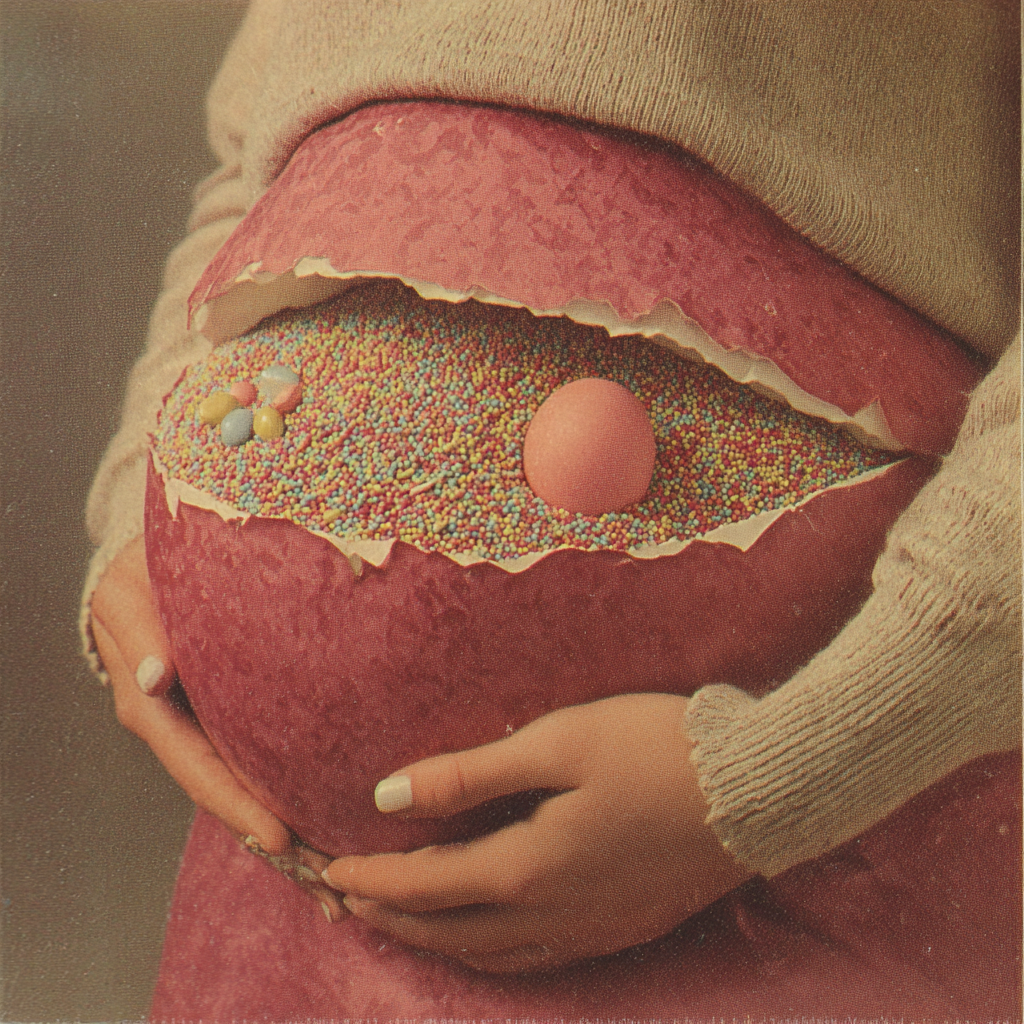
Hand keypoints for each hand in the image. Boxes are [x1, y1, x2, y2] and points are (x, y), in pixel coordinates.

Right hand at [90, 536, 342, 919]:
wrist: (161, 559)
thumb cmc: (141, 572)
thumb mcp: (125, 594)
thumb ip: (137, 632)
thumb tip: (156, 678)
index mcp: (155, 707)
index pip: (198, 767)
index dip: (236, 803)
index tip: (281, 838)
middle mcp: (188, 727)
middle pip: (232, 796)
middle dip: (277, 842)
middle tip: (329, 885)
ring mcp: (216, 723)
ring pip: (255, 786)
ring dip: (295, 833)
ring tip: (343, 874)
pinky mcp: (242, 712)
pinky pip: (269, 757)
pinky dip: (297, 791)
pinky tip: (335, 820)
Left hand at [323, 693, 751, 971]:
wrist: (759, 790)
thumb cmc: (655, 749)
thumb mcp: (558, 743)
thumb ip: (471, 774)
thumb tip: (388, 795)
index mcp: (528, 866)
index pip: (427, 884)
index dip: (374, 878)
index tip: (330, 870)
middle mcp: (553, 914)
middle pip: (450, 931)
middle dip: (392, 917)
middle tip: (348, 904)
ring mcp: (591, 930)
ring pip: (491, 955)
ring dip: (437, 940)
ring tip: (403, 923)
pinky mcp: (624, 929)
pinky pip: (536, 959)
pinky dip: (491, 953)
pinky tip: (491, 939)